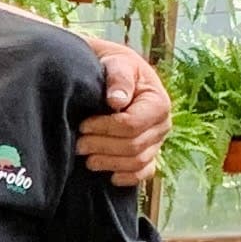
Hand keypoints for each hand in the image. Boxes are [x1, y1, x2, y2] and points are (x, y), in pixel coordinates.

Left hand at [78, 41, 169, 183]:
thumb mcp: (117, 64)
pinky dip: (128, 177)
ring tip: (85, 156)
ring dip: (109, 162)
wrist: (113, 75)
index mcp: (158, 103)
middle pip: (133, 146)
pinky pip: (143, 173)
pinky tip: (109, 176)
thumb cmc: (114, 67)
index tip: (83, 125)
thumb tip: (116, 101)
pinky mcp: (148, 154)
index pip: (132, 125)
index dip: (105, 128)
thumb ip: (118, 79)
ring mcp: (156, 142)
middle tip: (78, 144)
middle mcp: (162, 125)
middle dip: (102, 146)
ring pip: (136, 162)